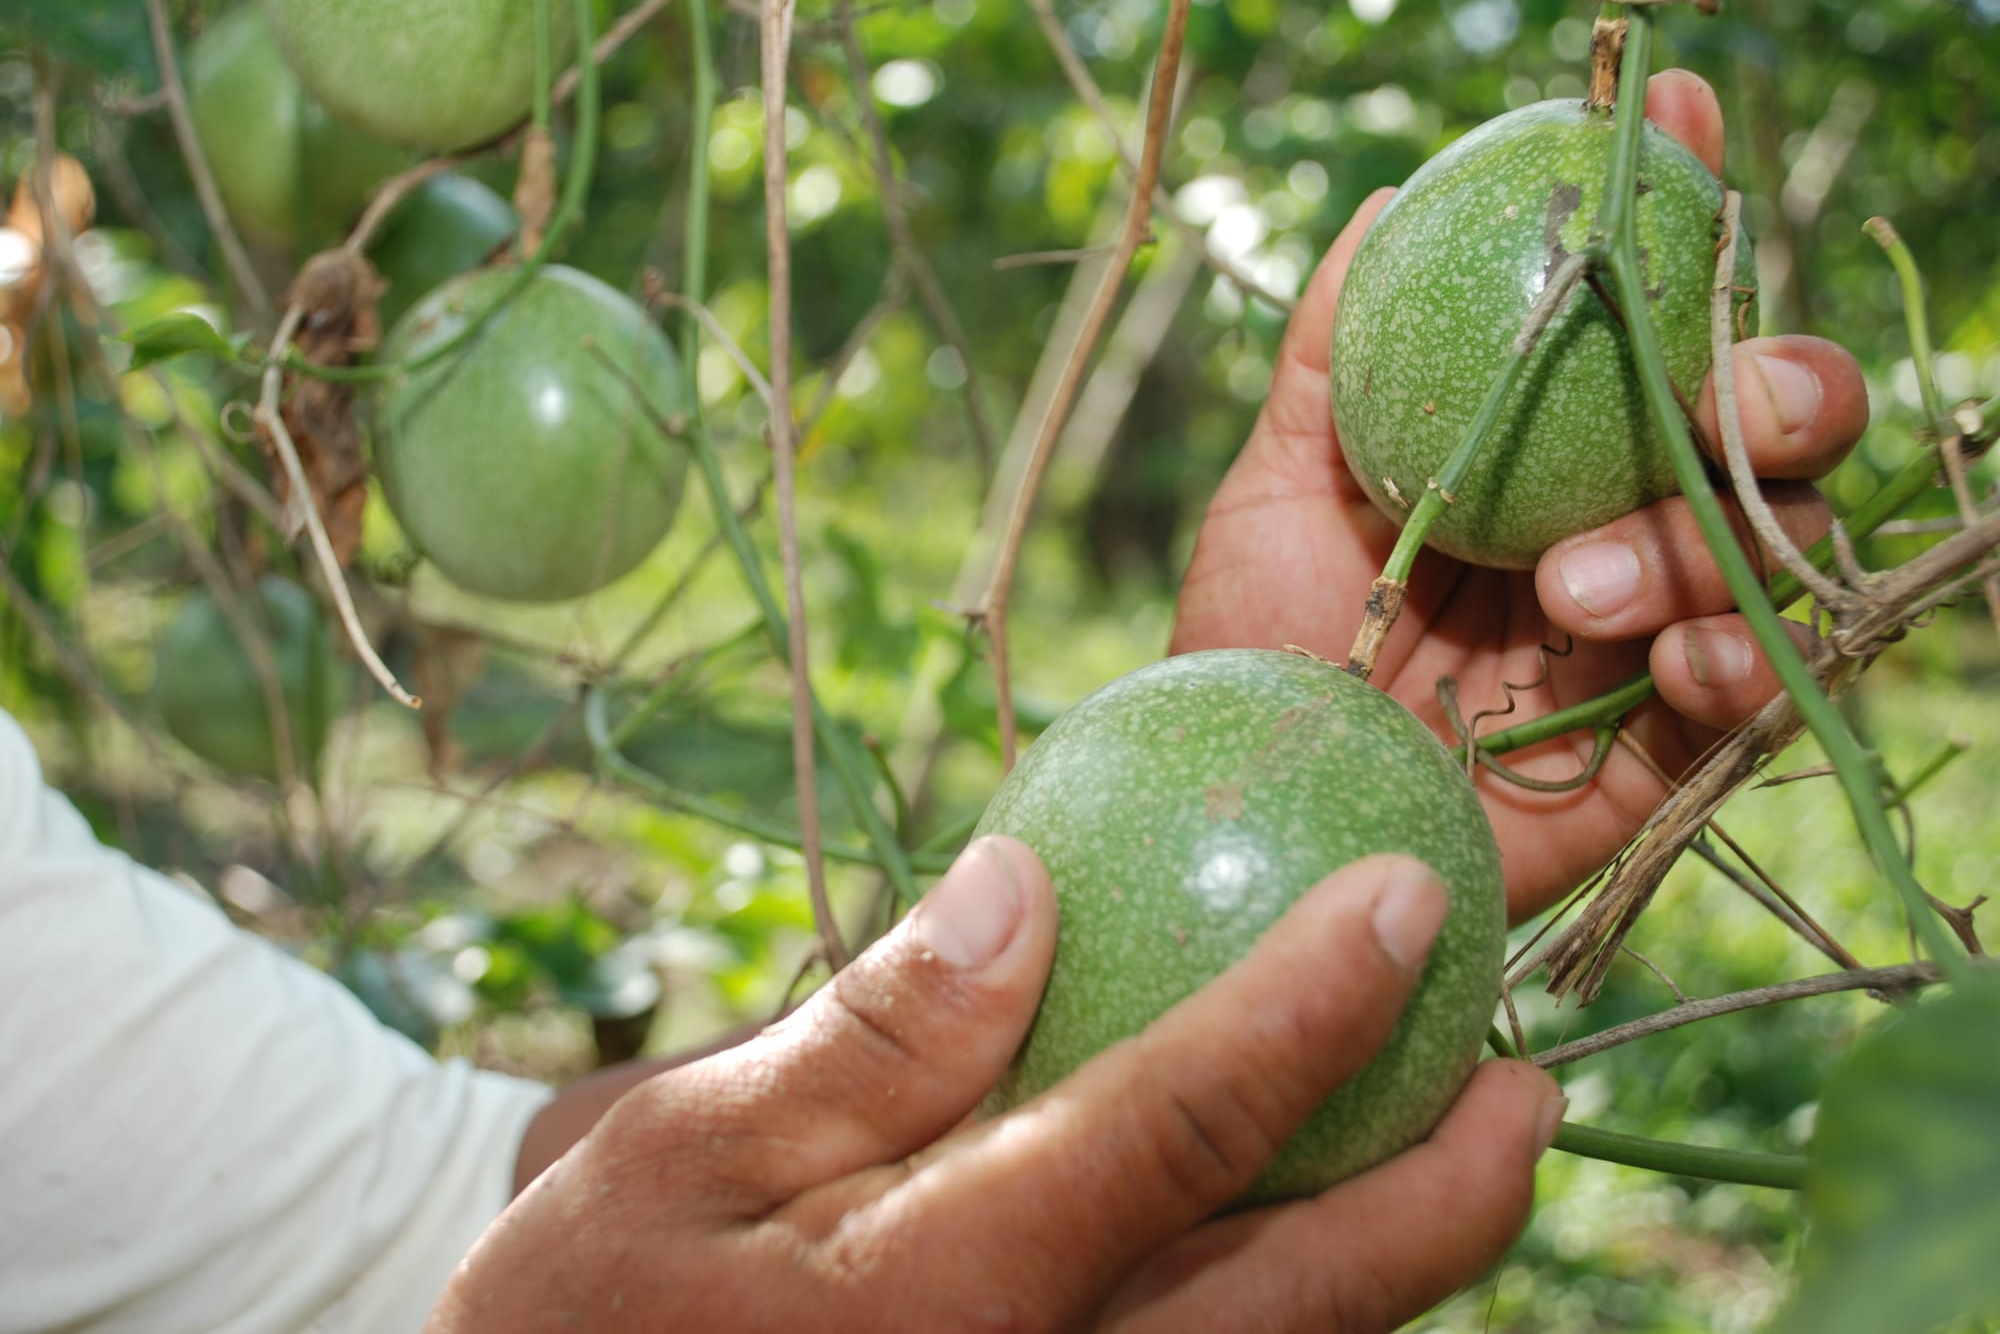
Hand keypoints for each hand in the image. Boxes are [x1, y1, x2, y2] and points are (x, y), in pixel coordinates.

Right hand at [427, 838, 1562, 1331]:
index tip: (1406, 896)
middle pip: (1310, 1297)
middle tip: (1526, 1082)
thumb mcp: (680, 1146)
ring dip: (1402, 1255)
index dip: (1310, 1006)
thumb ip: (872, 1032)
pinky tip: (1312, 1222)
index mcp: (949, 1294)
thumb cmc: (589, 1305)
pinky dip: (1305, 1301)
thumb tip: (1024, 885)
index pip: (1177, 1131)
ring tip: (1462, 1140)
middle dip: (1449, 1194)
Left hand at [1171, 70, 1868, 923]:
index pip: (1644, 333)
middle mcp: (1608, 536)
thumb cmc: (1246, 656)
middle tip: (1726, 395)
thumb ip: (1335, 360)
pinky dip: (1743, 662)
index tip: (1666, 127)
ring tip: (1574, 589)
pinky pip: (1753, 700)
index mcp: (1536, 461)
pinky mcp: (1652, 764)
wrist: (1233, 824)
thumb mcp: (1273, 493)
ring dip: (1705, 544)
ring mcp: (1638, 646)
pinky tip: (1680, 658)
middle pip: (1758, 435)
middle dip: (1774, 390)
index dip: (1676, 223)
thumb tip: (1386, 210)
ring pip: (1769, 552)